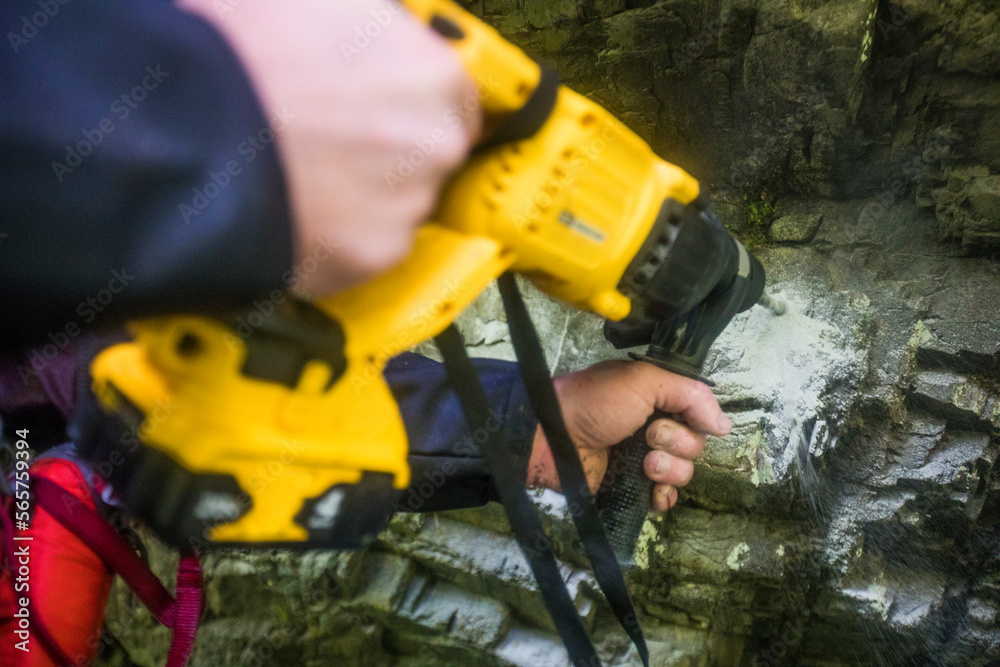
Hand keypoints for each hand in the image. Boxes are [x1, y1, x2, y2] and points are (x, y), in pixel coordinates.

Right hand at [178, 0, 480, 295]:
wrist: (176, 130)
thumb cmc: (230, 53)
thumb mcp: (304, 2)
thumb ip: (360, 24)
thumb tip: (359, 27)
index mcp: (430, 70)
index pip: (456, 98)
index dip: (415, 104)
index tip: (389, 112)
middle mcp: (435, 141)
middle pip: (431, 154)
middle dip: (391, 152)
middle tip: (332, 144)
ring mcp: (408, 203)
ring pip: (400, 204)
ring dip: (364, 197)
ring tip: (300, 175)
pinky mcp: (373, 255)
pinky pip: (366, 249)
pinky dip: (338, 239)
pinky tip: (294, 210)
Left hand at [526, 360, 732, 511]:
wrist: (552, 438)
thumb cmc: (594, 403)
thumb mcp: (643, 381)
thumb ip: (691, 394)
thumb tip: (725, 425)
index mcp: (657, 398)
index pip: (698, 412)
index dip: (698, 418)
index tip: (679, 416)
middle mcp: (654, 426)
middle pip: (695, 444)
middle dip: (678, 442)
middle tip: (648, 436)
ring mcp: (643, 458)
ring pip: (684, 472)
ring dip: (670, 469)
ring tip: (643, 464)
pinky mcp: (631, 486)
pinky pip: (665, 497)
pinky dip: (663, 496)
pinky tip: (653, 492)